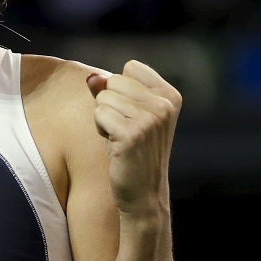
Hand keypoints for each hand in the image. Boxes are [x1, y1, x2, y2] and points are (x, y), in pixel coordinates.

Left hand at [86, 60, 181, 216]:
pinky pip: (99, 113)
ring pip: (103, 97)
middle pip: (114, 80)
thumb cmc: (133, 148)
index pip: (131, 67)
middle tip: (123, 127)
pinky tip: (114, 144)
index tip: (132, 113)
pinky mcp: (132, 134)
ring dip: (104, 117)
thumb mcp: (129, 113)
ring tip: (120, 137)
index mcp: (170, 95)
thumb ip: (110, 89)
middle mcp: (164, 105)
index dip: (121, 88)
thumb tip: (90, 78)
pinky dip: (100, 128)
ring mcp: (150, 119)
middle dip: (110, 103)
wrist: (144, 192)